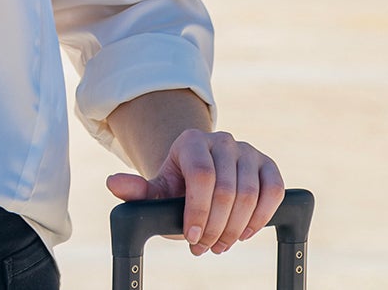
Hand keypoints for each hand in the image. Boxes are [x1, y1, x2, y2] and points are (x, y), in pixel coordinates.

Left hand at [106, 130, 283, 256]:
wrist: (202, 178)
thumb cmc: (179, 187)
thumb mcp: (158, 190)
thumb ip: (138, 190)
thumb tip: (113, 184)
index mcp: (191, 141)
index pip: (201, 176)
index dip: (198, 211)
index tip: (190, 238)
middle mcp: (222, 140)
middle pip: (227, 189)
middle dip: (216, 227)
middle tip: (205, 247)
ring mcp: (247, 150)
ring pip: (250, 194)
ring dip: (237, 228)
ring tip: (221, 244)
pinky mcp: (267, 165)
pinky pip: (274, 191)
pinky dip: (262, 217)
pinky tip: (245, 233)